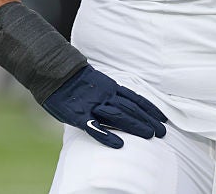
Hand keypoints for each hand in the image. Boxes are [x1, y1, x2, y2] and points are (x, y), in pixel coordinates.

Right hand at [41, 65, 167, 148]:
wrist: (52, 72)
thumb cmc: (72, 80)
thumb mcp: (95, 82)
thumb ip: (106, 92)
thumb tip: (118, 99)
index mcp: (110, 87)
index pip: (135, 99)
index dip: (150, 108)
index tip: (162, 117)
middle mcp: (106, 96)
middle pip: (132, 109)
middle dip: (148, 120)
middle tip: (163, 132)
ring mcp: (93, 105)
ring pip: (119, 116)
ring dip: (136, 126)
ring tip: (150, 136)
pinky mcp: (79, 115)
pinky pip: (95, 127)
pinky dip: (107, 136)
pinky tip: (119, 144)